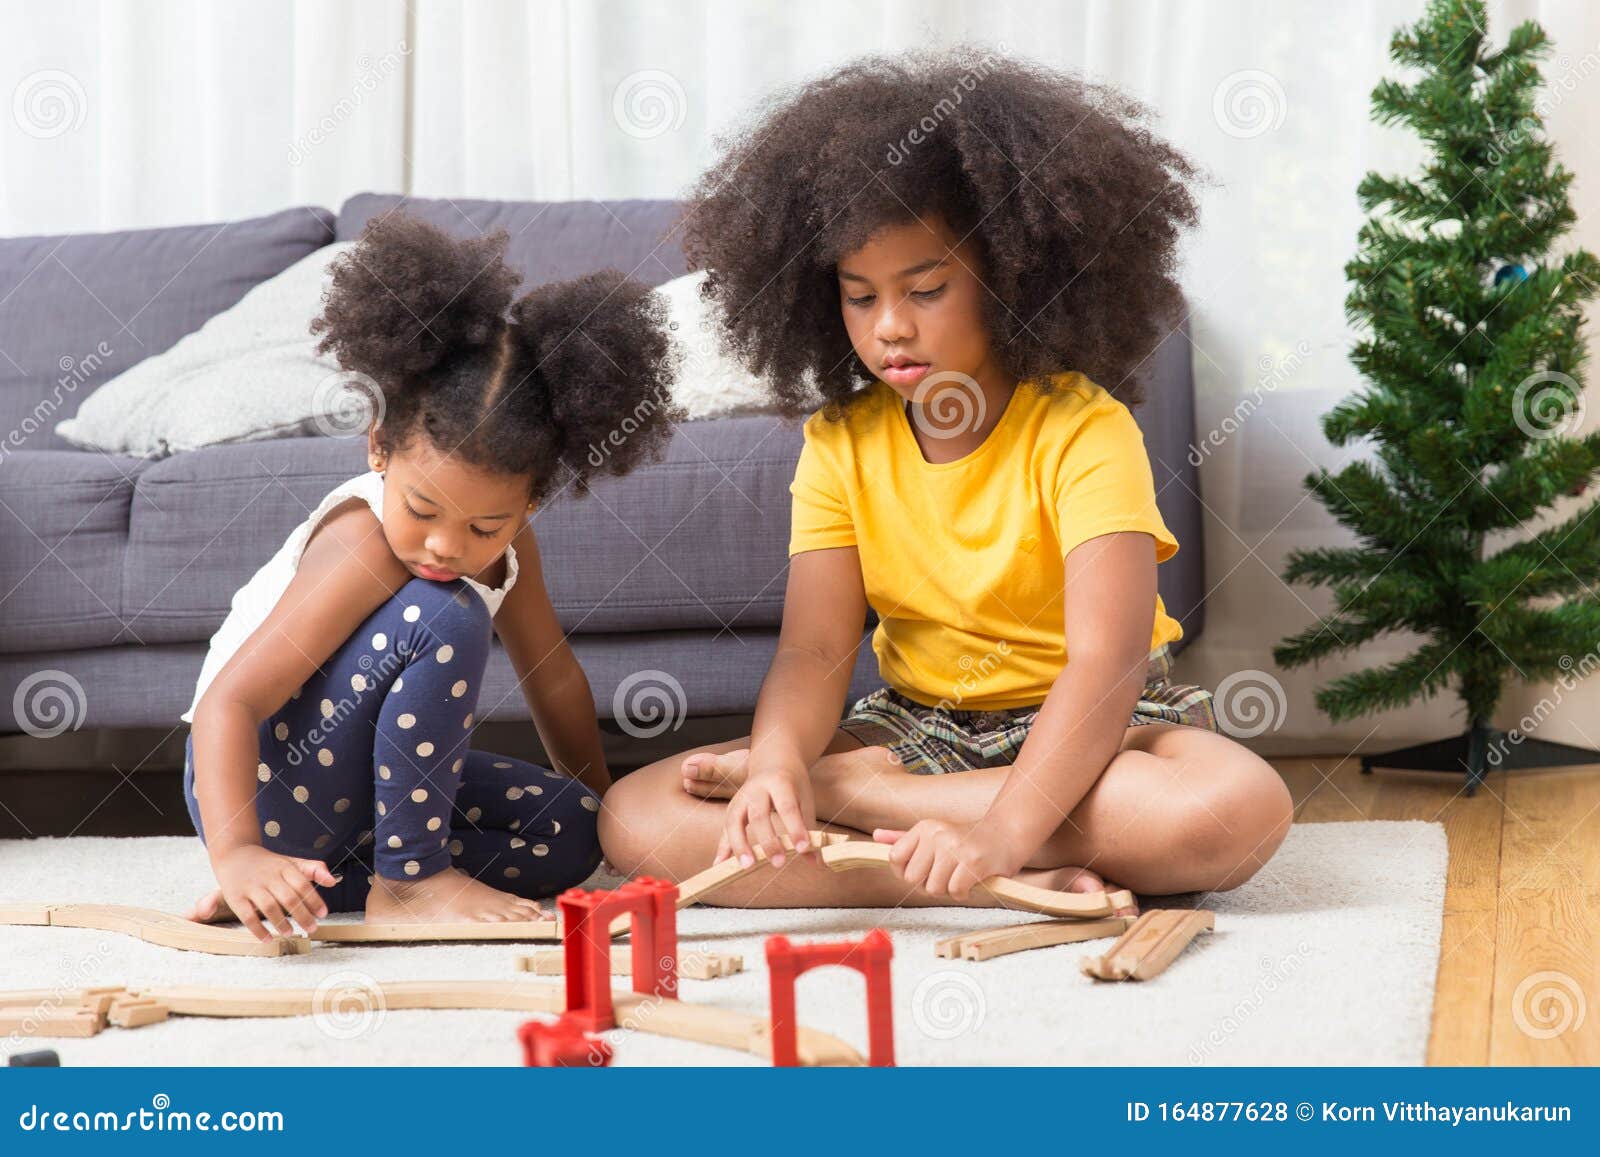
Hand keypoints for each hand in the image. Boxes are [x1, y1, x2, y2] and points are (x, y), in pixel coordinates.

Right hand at [212, 845, 337, 942]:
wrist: (234, 854)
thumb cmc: (268, 863)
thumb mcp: (291, 861)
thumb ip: (314, 869)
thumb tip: (333, 881)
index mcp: (284, 867)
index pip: (302, 884)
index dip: (314, 900)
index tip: (323, 914)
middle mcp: (268, 876)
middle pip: (288, 897)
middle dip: (302, 915)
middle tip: (312, 928)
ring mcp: (251, 887)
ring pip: (269, 907)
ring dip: (281, 922)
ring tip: (291, 933)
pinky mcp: (236, 897)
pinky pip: (247, 916)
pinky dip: (258, 930)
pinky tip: (268, 939)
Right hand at [713, 760, 816, 869]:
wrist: (773, 759)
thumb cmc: (792, 783)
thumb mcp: (805, 799)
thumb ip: (808, 829)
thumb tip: (816, 860)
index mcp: (780, 782)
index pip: (787, 807)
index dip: (795, 828)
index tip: (804, 848)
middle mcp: (756, 788)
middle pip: (759, 815)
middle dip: (768, 841)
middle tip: (778, 863)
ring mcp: (740, 797)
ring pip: (735, 820)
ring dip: (739, 845)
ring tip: (747, 866)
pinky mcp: (731, 808)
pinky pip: (724, 828)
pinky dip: (722, 846)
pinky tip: (720, 865)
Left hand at [873, 820, 1024, 900]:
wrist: (1006, 834)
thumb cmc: (968, 838)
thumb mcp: (934, 833)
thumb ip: (905, 837)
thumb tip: (876, 836)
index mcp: (924, 827)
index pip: (895, 858)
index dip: (905, 872)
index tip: (921, 871)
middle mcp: (937, 835)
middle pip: (913, 879)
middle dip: (927, 884)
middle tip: (944, 876)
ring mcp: (955, 848)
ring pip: (934, 888)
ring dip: (947, 890)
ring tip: (959, 876)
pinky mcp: (973, 862)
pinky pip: (955, 891)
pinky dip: (963, 893)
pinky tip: (970, 881)